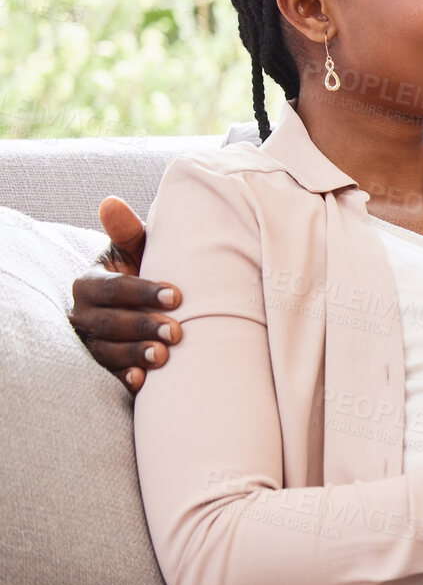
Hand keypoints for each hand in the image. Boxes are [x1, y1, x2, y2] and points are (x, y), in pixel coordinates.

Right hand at [67, 197, 180, 392]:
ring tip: (163, 357)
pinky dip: (124, 378)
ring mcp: (89, 341)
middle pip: (109, 322)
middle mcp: (83, 313)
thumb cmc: (143, 268)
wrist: (140, 302)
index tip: (177, 296)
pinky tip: (143, 382)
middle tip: (177, 332)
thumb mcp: (135, 249)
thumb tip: (111, 202)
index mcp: (89, 282)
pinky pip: (108, 374)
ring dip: (134, 355)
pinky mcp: (101, 364)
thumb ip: (127, 231)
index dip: (143, 293)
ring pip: (106, 351)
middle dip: (142, 327)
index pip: (114, 288)